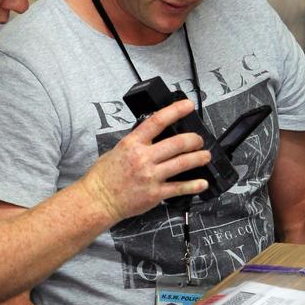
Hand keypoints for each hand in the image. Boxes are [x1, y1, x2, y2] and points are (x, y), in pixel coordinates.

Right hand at [82, 99, 210, 221]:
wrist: (98, 199)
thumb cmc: (104, 176)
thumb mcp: (118, 150)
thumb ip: (137, 143)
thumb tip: (153, 136)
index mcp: (133, 143)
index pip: (157, 121)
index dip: (175, 111)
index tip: (187, 105)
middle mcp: (143, 158)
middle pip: (177, 143)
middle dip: (193, 140)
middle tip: (199, 140)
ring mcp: (150, 176)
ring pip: (182, 163)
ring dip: (198, 158)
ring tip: (205, 156)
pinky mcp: (155, 194)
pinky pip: (179, 188)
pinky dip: (194, 185)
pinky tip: (202, 183)